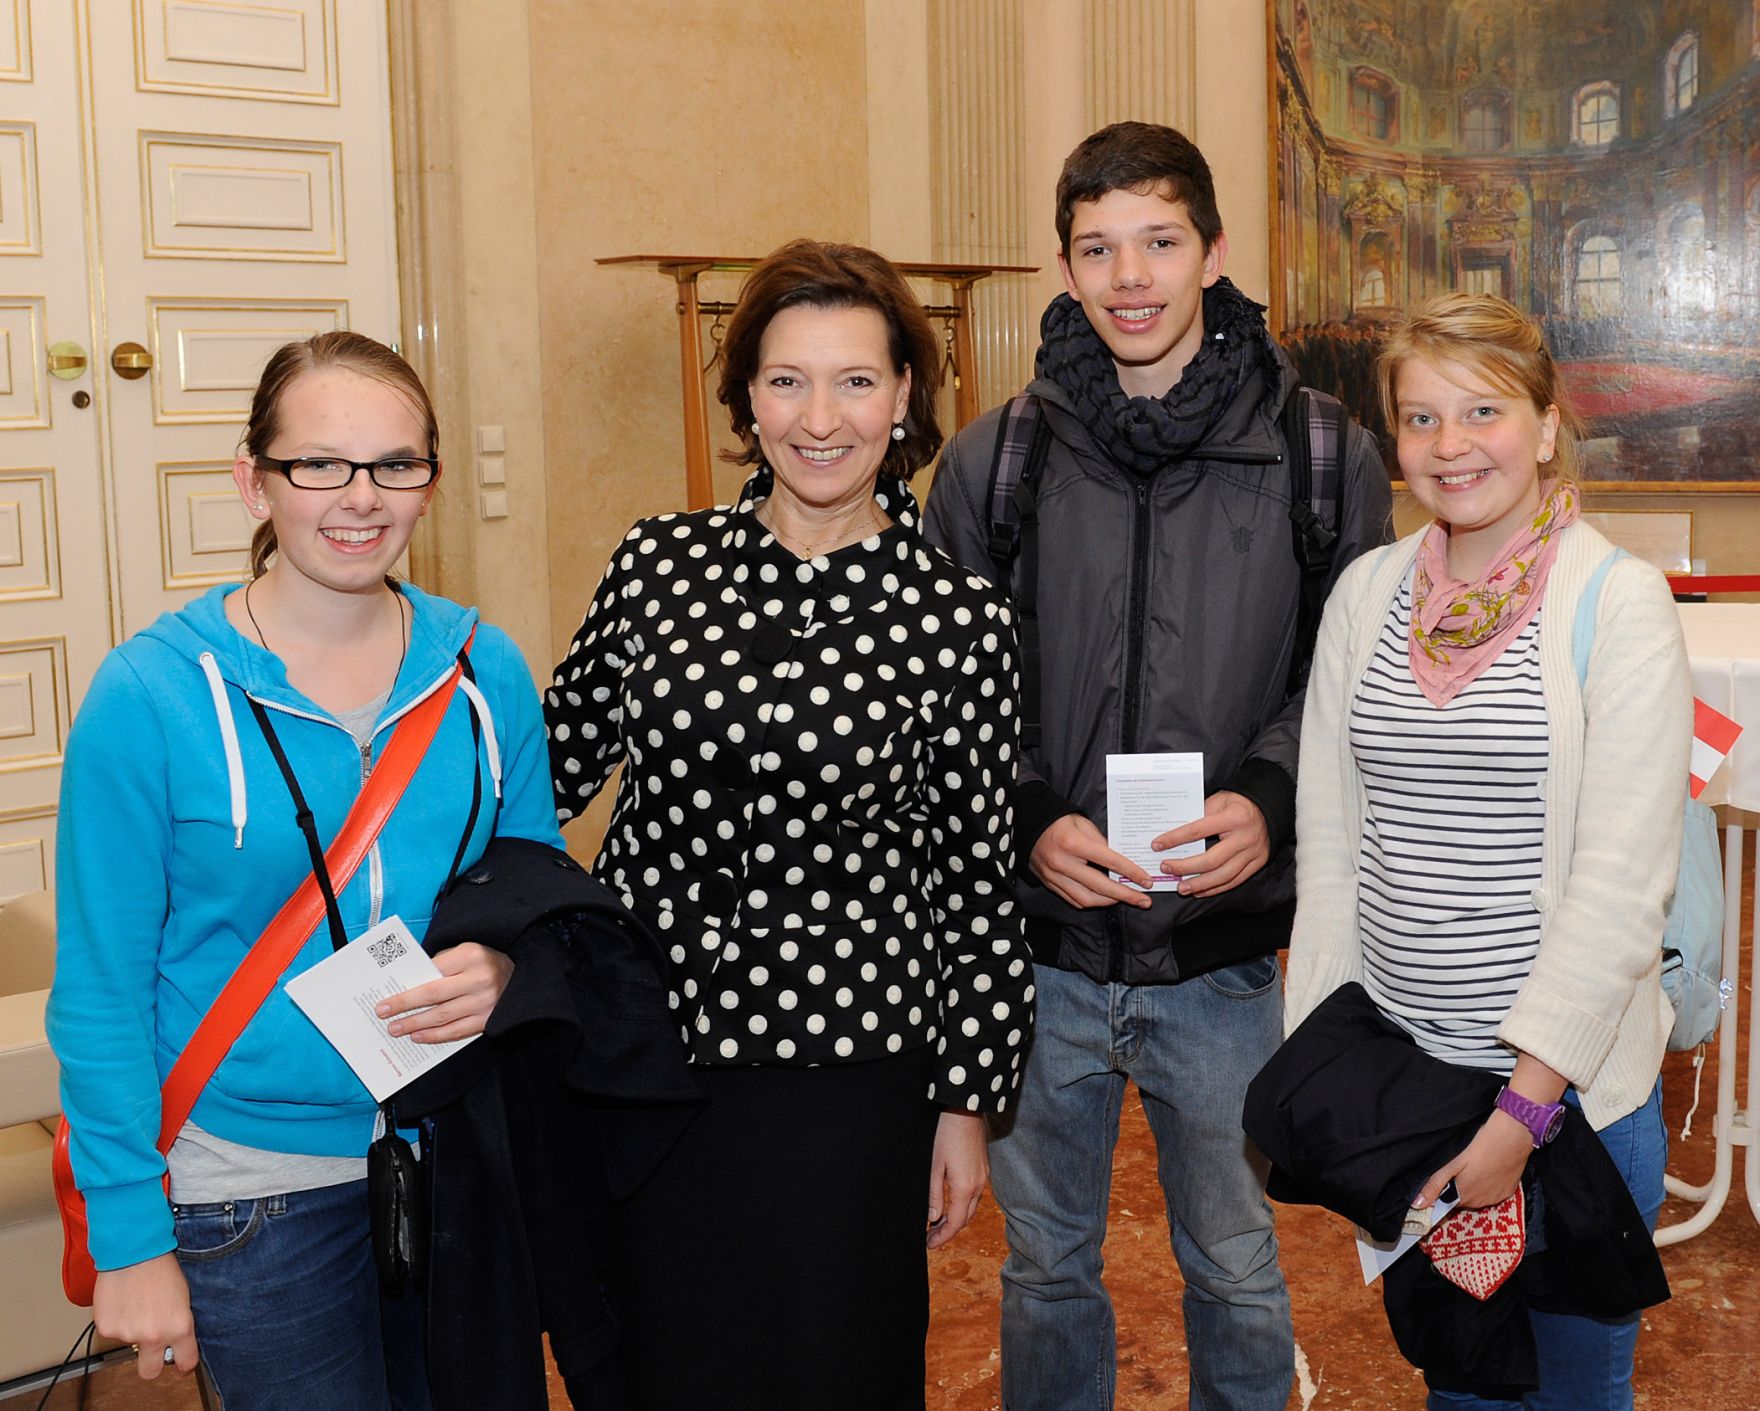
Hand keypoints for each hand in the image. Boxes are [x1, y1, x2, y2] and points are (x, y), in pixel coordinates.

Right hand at [94, 1254, 198, 1379]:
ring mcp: (128, 1335)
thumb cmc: (162, 1268)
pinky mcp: (107, 1329)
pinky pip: (113, 1333)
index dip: (184, 1364)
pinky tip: (123, 1302)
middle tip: (153, 1348)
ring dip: (133, 1331)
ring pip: (130, 1345)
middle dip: (152, 1364)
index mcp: (179, 1328)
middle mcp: (154, 1336)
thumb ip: (179, 1324)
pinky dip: (117, 1321)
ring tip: (137, 1304)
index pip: (185, 1361)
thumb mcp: (184, 1297)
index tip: (181, 1363)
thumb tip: (175, 1341)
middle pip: (150, 1372)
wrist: (134, 1252)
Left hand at [377, 943, 512, 1041]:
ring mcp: (486, 1001)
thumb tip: (409, 984)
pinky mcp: (489, 1019)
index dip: (407, 989)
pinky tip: (419, 1036)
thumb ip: (441, 964)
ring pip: (443, 1016)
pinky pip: (457, 1031)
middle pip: (434, 995)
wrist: (523, 976)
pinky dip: (436, 1035)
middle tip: (383, 1015)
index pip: (432, 972)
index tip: (385, 999)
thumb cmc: (485, 962)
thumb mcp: (466, 951)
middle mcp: (480, 978)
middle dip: (405, 1006)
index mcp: (471, 955)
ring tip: (396, 1029)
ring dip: (416, 1024)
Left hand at [926, 1110, 987, 1249]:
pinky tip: (950, 1202)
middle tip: (930, 1237)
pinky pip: (974, 1194)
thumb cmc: (945, 1134)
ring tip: (937, 1223)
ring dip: (956, 1217)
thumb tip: (933, 1218)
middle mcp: (979, 1185)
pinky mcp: (983, 1167)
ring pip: (971, 1206)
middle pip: (966, 1218)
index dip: (943, 1236)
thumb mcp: (934, 1166)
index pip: (956, 1222)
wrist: (964, 1109)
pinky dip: (962, 1204)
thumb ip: (934, 1194)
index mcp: (965, 1187)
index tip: (928, 1244)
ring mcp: (983, 1176)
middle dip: (949, 1230)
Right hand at [1029, 814, 1153, 909]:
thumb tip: (1120, 862)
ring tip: (1126, 900)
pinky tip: (1105, 899)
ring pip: (1086, 899)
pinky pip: (1073, 900)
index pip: (1109, 861)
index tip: (1147, 880)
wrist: (1027, 824)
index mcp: (1073, 843)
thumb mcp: (1083, 823)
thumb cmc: (1058, 821)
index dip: (1131, 872)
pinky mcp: (1049, 883)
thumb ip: (1102, 842)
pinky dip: (1092, 902)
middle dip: (1126, 895)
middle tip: (1144, 900)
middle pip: (1100, 886)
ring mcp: (1053, 876)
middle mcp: (1062, 863)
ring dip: (1109, 902)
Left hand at [1151, 791, 1270, 897]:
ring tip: (1181, 888)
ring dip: (1200, 884)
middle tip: (1166, 868)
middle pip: (1211, 860)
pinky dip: (1216, 888)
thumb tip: (1174, 835)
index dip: (1175, 839)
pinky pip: (1235, 881)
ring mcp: (1253, 853)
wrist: (1268, 806)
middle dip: (1185, 867)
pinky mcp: (1258, 863)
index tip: (1157, 845)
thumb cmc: (1238, 802)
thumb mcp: (1217, 801)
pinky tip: (1200, 891)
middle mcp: (1245, 838)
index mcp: (1233, 818)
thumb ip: (1199, 816)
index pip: (1197, 831)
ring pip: (1224, 875)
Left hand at [1413, 1111, 1534, 1209]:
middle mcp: (1481, 1202)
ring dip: (1474, 1186)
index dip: (1443, 1191)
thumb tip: (1418, 1204)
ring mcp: (1497, 1198)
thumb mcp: (1452, 1163)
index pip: (1446, 1203)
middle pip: (1463, 1199)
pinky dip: (1489, 1185)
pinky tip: (1489, 1169)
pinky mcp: (1509, 1192)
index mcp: (1464, 1196)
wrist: (1513, 1136)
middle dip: (1459, 1186)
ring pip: (1478, 1196)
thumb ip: (1435, 1185)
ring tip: (1476, 1166)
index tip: (1447, 1178)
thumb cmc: (1481, 1145)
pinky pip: (1493, 1193)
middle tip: (1461, 1167)